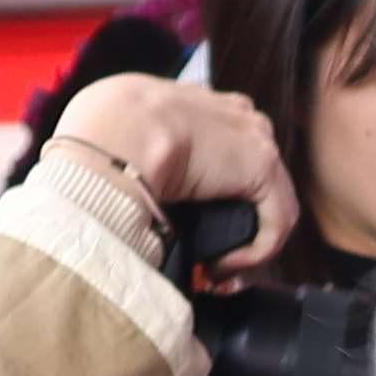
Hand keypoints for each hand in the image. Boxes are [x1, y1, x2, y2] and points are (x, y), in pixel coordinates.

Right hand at [46, 71, 294, 268]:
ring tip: (212, 269)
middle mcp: (235, 116)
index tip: (195, 225)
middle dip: (238, 221)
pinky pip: (275, 223)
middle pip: (253, 178)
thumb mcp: (120, 134)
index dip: (216, 192)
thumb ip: (141, 153)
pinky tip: (219, 267)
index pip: (226, 151)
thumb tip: (134, 189)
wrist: (116, 131)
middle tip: (210, 258)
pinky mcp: (262, 167)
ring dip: (244, 245)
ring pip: (270, 204)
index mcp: (201, 105)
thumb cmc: (100, 132)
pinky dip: (252, 254)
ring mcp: (253, 138)